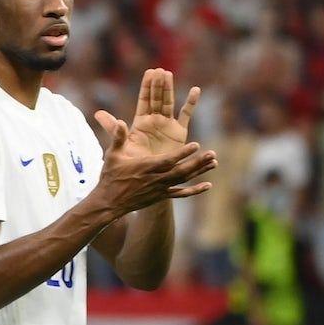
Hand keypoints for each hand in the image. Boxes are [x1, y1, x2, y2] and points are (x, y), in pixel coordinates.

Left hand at [95, 69, 199, 157]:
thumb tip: (97, 113)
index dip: (146, 86)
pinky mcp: (179, 132)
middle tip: (160, 70)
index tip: (149, 72)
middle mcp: (154, 120)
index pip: (144, 100)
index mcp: (141, 122)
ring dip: (169, 89)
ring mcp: (167, 125)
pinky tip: (195, 90)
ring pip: (169, 103)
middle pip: (156, 98)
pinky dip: (191, 103)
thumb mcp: (122, 143)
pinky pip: (186, 115)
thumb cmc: (134, 162)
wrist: (148, 177)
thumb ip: (112, 127)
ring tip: (169, 75)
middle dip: (158, 85)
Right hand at [95, 120, 216, 217]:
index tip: (196, 145)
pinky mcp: (161, 196)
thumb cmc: (110, 176)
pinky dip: (195, 190)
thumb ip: (118, 138)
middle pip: (181, 171)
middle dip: (197, 162)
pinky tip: (208, 186)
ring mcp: (160, 188)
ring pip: (184, 180)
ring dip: (199, 171)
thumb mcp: (112, 155)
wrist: (109, 202)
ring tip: (214, 163)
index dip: (183, 153)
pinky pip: (181, 193)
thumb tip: (120, 122)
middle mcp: (156, 179)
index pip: (168, 160)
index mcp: (146, 167)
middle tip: (212, 154)